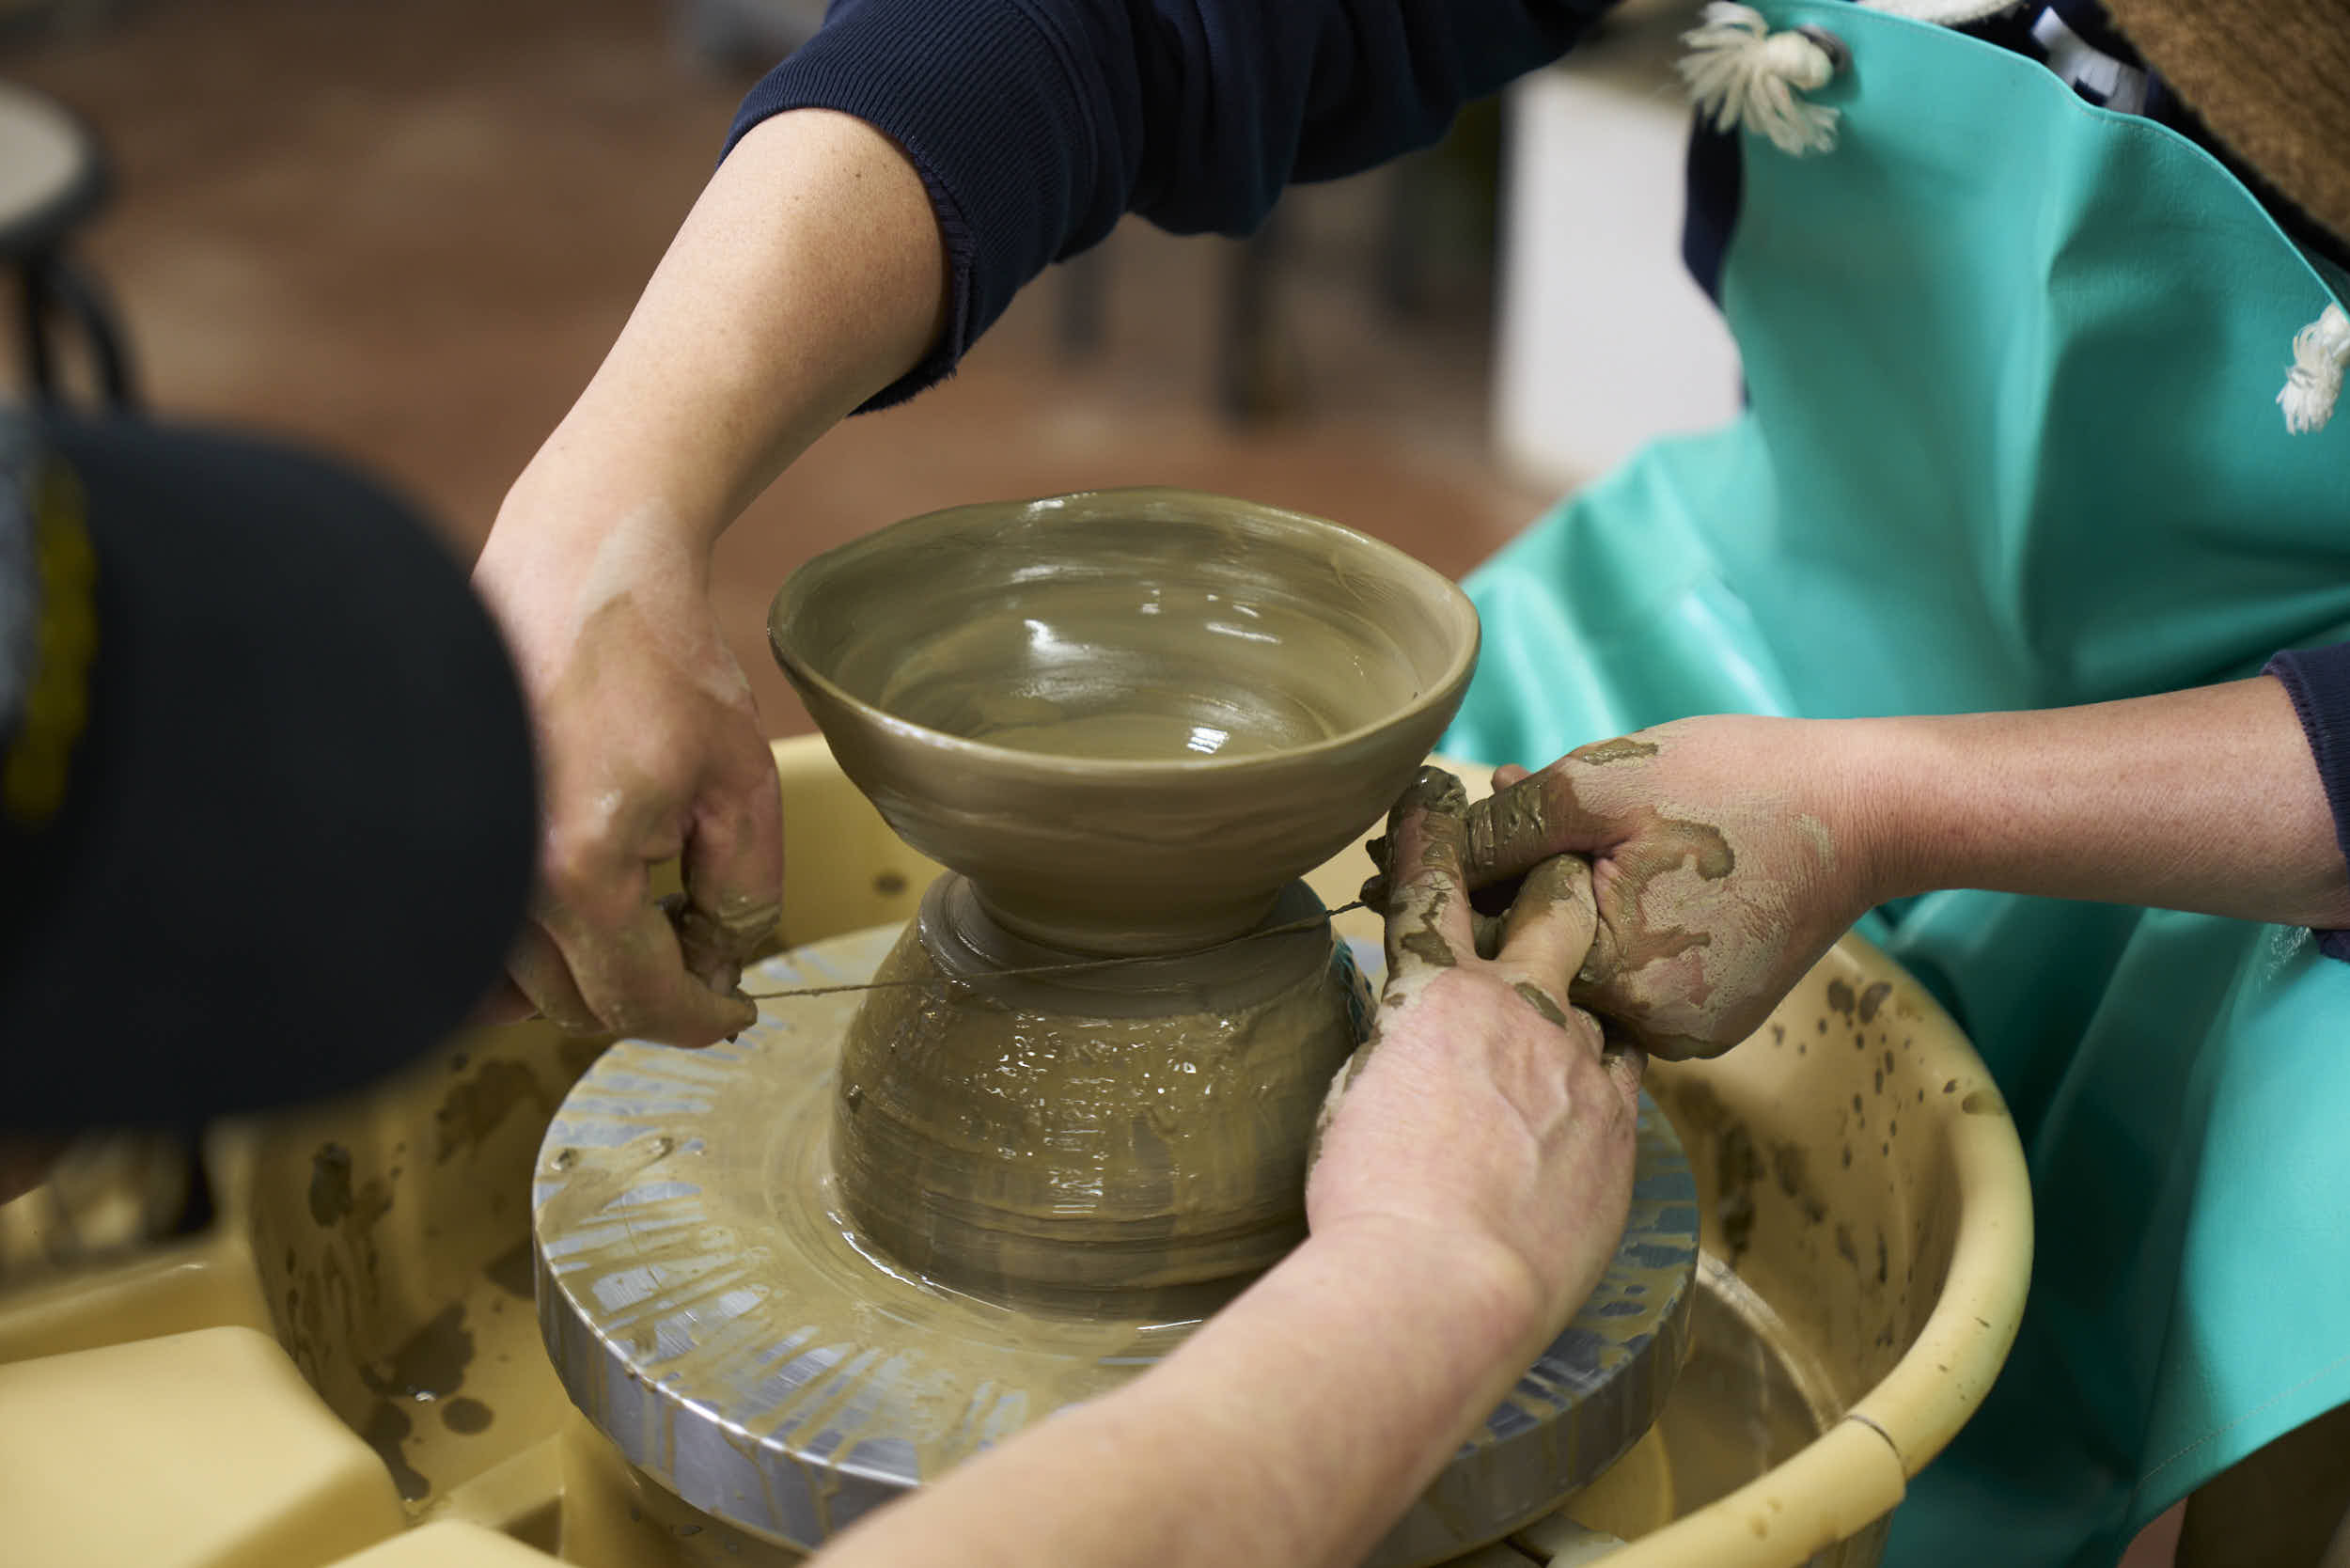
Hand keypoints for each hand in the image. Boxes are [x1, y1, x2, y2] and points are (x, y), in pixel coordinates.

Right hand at [471, 512, 777, 1045]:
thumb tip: (720, 966)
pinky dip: (521, 952)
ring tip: (643, 918)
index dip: (698, 1020)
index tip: (731, 1016)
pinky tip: (572, 919)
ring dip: (587, 973)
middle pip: (576, 1004)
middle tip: (700, 957)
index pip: (638, 1000)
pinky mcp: (428, 838)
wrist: (574, 567)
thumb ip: (744, 893)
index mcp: (581, 869)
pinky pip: (471, 938)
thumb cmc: (660, 659)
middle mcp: (501, 877)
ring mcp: (455, 858)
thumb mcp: (741, 781)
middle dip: (649, 994)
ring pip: (520, 982)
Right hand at [1310, 767, 1644, 1329]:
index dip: (1429, 833)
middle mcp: (1517, 1011)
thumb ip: (1391, 1055)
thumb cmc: (1367, 1199)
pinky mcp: (1618, 1132)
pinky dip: (1601, 1079)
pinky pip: (1621, 1082)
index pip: (1430, 890)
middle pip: (1552, 912)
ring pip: (1601, 1001)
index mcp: (1434, 996)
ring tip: (1571, 1013)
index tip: (1431, 787)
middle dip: (1556, 876)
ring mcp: (1579, 1068)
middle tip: (1561, 861)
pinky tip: (1587, 1101)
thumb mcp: (1352, 1099)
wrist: (1443, 1283)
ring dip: (1585, 997)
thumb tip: (1402, 1052)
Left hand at [1463, 715, 1878, 1060]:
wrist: (1870, 811)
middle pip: (1533, 960)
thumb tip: (1427, 850)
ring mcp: (1684, 1029)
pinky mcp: (1712, 1017)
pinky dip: (1611, 923)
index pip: (1490, 942)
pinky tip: (1607, 867)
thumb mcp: (1598, 785)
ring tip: (1540, 838)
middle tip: (1447, 841)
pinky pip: (1632, 972)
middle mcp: (1646, 1027)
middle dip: (1497, 894)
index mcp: (1609, 975)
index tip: (1391, 862)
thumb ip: (1504, 826)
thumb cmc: (1738, 784)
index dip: (1446, 892)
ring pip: (1582, 964)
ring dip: (1554, 904)